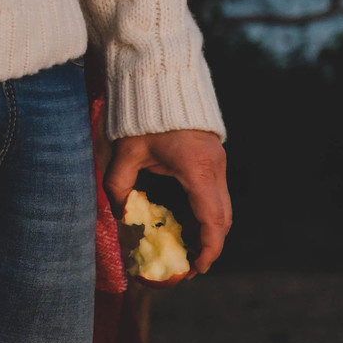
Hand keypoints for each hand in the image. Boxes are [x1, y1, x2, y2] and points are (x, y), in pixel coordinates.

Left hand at [105, 128, 230, 277]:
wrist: (162, 73)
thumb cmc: (143, 113)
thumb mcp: (126, 151)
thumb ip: (119, 185)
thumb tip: (119, 214)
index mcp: (196, 170)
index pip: (212, 220)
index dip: (207, 250)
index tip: (195, 269)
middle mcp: (214, 167)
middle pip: (223, 218)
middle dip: (209, 245)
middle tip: (189, 264)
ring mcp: (218, 159)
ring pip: (223, 206)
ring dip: (209, 229)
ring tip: (187, 246)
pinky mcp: (215, 154)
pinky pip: (217, 192)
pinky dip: (207, 211)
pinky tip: (188, 220)